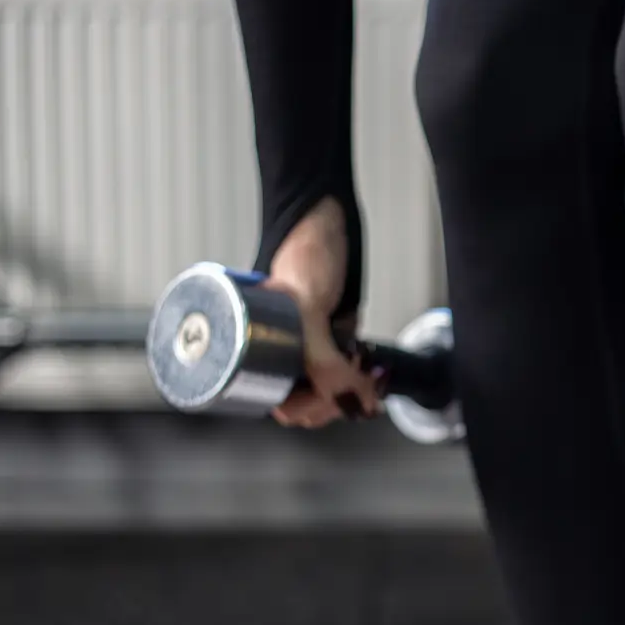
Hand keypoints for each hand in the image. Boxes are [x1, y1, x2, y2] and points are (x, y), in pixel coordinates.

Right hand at [261, 196, 379, 428]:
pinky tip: (372, 367)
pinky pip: (347, 372)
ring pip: (330, 392)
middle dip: (334, 400)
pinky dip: (363, 377)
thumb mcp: (307, 307)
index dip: (307, 408)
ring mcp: (308, 343)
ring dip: (353, 389)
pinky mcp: (333, 335)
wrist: (329, 215)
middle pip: (306, 403)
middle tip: (354, 380)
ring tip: (366, 370)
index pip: (278, 402)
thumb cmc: (301, 247)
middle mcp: (279, 349)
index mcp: (252, 348)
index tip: (333, 397)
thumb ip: (320, 355)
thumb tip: (343, 399)